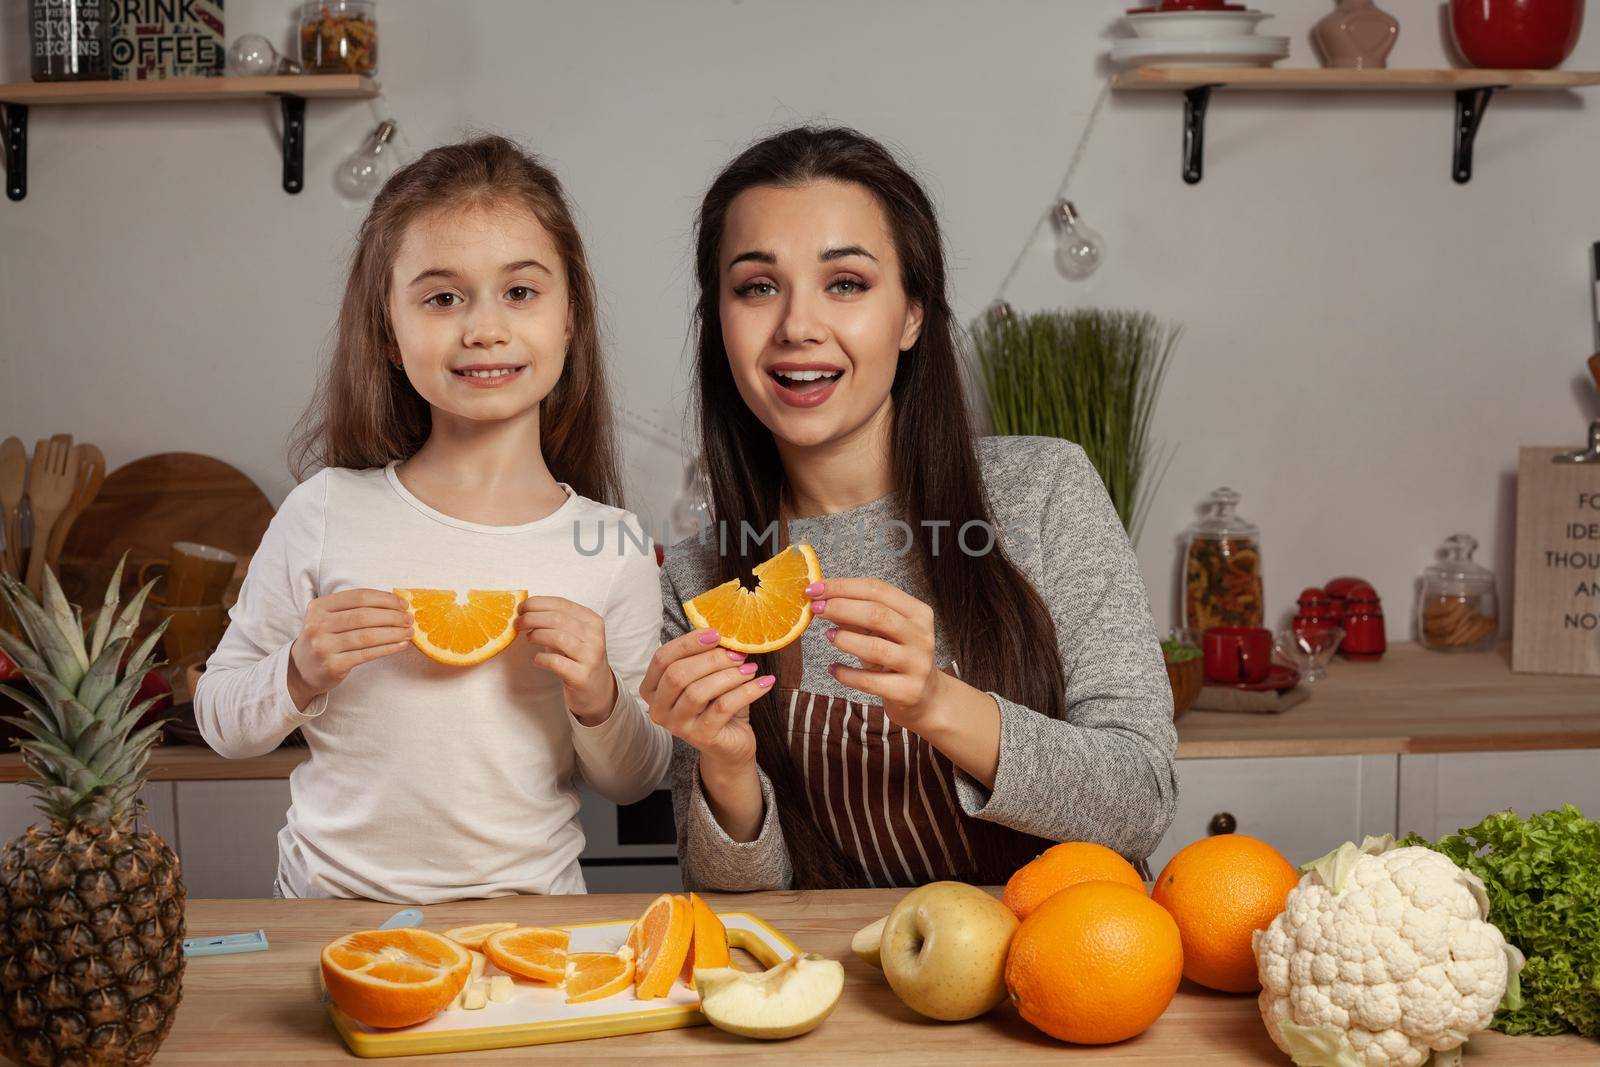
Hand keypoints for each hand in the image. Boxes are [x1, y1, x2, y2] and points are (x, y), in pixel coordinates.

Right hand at [288, 589, 412, 709]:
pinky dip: (388, 648)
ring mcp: (323, 646)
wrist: (302, 668)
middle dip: (392, 616)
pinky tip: (400, 644)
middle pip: (364, 616)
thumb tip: (397, 602)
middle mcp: (318, 625)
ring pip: (367, 636)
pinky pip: (367, 654)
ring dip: (394, 633)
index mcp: (319, 606)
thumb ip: (356, 608)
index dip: (384, 599)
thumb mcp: (330, 617)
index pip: (358, 597)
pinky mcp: (332, 665)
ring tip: (409, 632)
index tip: (403, 603)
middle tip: (409, 618)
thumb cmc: (325, 638)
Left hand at [516, 596, 616, 723]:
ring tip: (528, 638)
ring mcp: (590, 656)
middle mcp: (594, 636)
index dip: (538, 603)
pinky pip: (556, 662)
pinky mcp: (582, 675)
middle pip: (557, 618)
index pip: (561, 604)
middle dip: (532, 618)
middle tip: (518, 623)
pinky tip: (536, 659)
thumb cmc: (578, 658)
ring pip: (558, 637)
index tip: (521, 607)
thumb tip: (526, 609)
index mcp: (592, 620)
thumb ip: (556, 621)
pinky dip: (541, 658)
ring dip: (537, 635)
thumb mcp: (574, 635)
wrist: (597, 690)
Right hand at [641, 628, 772, 773]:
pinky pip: (723, 707)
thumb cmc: (716, 705)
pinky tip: (763, 682)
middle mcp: (658, 709)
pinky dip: (747, 690)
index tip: (716, 633)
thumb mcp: (707, 677)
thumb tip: (725, 632)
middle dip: (711, 659)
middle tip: (738, 653)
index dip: (688, 642)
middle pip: (678, 674)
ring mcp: (677, 726)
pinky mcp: (701, 737)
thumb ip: (706, 657)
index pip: (662, 658)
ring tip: (750, 668)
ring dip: (729, 674)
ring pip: (698, 692)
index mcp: (652, 689)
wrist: (729, 745)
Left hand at [811, 577, 946, 732]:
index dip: (843, 586)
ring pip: (875, 648)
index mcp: (918, 612)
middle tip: (816, 609)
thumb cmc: (897, 656)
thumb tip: (822, 599)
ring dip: (845, 639)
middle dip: (841, 608)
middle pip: (877, 614)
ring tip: (828, 635)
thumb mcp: (882, 631)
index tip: (815, 588)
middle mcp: (922, 636)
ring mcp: (917, 665)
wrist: (924, 697)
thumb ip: (858, 615)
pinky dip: (846, 674)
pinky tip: (833, 669)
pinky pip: (869, 681)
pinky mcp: (908, 691)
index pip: (878, 590)